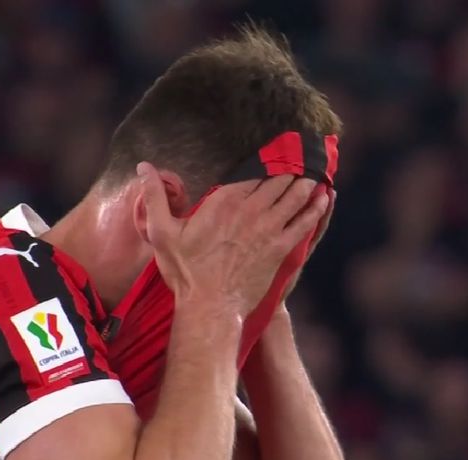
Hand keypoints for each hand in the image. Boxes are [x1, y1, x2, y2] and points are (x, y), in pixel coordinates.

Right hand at [138, 162, 328, 319]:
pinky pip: (305, 222)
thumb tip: (143, 166)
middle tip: (304, 154)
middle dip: (292, 166)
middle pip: (278, 179)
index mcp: (224, 200)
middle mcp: (251, 209)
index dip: (270, 158)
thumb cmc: (185, 270)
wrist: (209, 306)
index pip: (254, 171)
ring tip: (315, 172)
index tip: (280, 146)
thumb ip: (154, 196)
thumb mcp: (160, 231)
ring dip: (306, 182)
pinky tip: (325, 198)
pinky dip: (316, 208)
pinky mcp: (280, 248)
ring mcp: (269, 228)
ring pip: (295, 196)